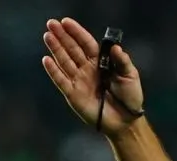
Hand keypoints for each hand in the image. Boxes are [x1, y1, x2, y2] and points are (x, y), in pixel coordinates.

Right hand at [41, 18, 145, 135]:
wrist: (125, 121)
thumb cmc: (130, 97)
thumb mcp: (130, 75)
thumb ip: (122, 61)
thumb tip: (115, 48)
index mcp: (101, 62)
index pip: (86, 43)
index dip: (76, 32)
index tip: (66, 22)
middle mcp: (87, 69)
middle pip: (72, 49)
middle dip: (62, 36)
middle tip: (51, 24)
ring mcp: (79, 81)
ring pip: (65, 61)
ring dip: (56, 49)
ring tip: (47, 36)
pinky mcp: (73, 95)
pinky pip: (61, 81)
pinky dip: (53, 71)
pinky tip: (46, 60)